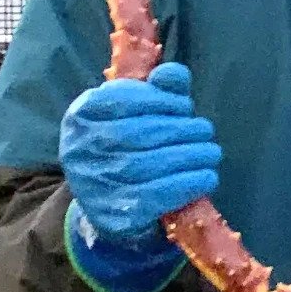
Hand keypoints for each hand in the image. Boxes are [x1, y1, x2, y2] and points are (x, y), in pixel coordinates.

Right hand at [59, 63, 221, 246]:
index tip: (185, 106)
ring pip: (148, 165)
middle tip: (205, 131)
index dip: (160, 101)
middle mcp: (79, 150)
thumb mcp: (137, 112)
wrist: (108, 205)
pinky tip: (206, 177)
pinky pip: (155, 196)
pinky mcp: (113, 216)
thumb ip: (157, 89)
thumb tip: (174, 75)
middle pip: (138, 133)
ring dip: (190, 156)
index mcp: (81, 115)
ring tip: (211, 152)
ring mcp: (93, 185)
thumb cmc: (127, 147)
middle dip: (180, 129)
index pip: (122, 100)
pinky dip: (187, 184)